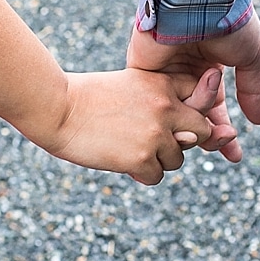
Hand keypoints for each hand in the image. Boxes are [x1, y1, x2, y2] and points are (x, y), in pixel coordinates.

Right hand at [30, 68, 222, 184]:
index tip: (173, 116)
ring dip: (158, 159)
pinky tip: (121, 160)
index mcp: (163, 84)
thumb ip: (161, 102)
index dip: (190, 111)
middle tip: (156, 140)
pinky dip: (141, 174)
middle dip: (184, 139)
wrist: (57, 109)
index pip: (202, 99)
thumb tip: (190, 138)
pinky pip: (157, 176)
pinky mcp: (141, 158)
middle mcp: (166, 108)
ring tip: (130, 148)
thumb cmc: (89, 97)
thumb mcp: (131, 84)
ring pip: (178, 159)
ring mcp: (155, 134)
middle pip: (202, 132)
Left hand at [126, 12, 259, 162]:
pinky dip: (159, 121)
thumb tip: (257, 122)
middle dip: (208, 137)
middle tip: (223, 148)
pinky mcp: (141, 71)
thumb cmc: (229, 21)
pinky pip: (149, 104)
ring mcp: (162, 73)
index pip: (214, 108)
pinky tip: (167, 139)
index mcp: (209, 67)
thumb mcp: (251, 56)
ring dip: (190, 131)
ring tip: (207, 137)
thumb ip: (253, 89)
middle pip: (192, 117)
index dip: (224, 131)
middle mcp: (185, 72)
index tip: (234, 155)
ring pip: (174, 115)